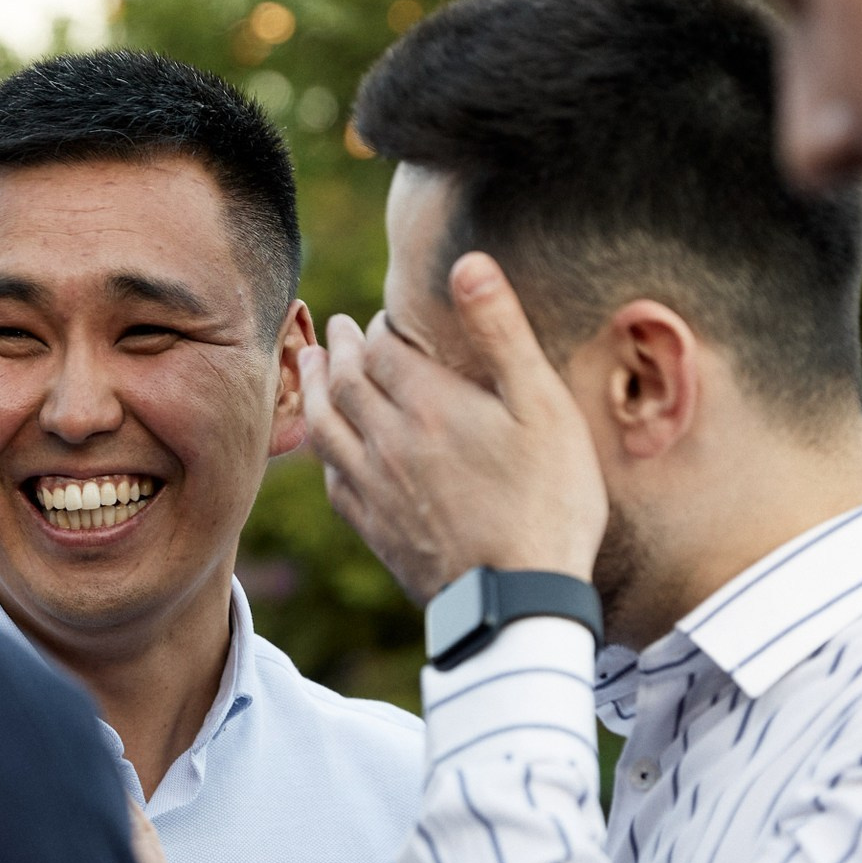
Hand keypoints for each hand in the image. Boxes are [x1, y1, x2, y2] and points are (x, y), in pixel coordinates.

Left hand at [301, 254, 607, 605]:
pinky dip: (325, 454)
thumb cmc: (549, 500)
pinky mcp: (378, 533)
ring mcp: (377, 491)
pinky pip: (334, 483)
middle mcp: (389, 443)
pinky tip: (330, 451)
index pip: (380, 349)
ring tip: (313, 369)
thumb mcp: (542, 406)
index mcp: (428, 405)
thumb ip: (502, 332)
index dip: (378, 329)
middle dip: (341, 350)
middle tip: (338, 329)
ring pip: (327, 430)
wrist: (520, 600)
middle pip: (346, 384)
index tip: (383, 319)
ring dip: (315, 392)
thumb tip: (467, 262)